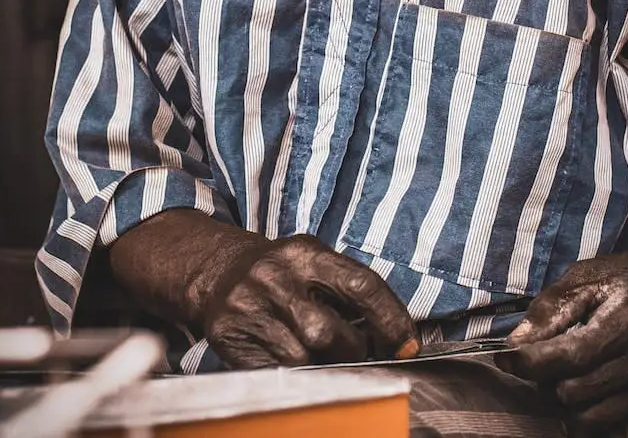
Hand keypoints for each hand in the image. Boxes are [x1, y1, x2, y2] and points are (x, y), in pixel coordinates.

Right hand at [202, 233, 418, 368]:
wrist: (220, 272)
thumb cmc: (283, 272)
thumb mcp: (315, 262)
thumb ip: (349, 290)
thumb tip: (396, 335)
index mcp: (306, 252)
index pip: (361, 284)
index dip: (390, 318)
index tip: (407, 345)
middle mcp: (275, 276)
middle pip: (329, 332)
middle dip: (353, 351)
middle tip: (358, 352)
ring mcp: (249, 306)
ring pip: (302, 359)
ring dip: (322, 366)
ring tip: (323, 354)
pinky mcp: (229, 335)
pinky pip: (274, 372)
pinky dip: (294, 375)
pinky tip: (295, 360)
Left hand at [505, 249, 627, 436]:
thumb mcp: (592, 274)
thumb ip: (553, 307)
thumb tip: (517, 343)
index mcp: (627, 320)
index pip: (569, 356)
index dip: (529, 362)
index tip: (504, 360)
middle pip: (575, 392)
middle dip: (549, 380)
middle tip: (547, 360)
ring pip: (592, 418)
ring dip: (570, 401)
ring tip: (570, 375)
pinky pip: (619, 431)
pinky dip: (598, 417)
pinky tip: (594, 392)